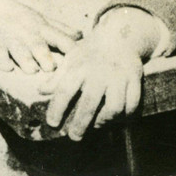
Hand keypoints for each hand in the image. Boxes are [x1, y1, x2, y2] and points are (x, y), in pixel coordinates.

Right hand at [0, 0, 80, 73]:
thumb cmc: (20, 17)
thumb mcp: (42, 20)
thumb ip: (61, 29)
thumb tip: (81, 36)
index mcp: (43, 29)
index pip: (62, 39)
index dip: (72, 51)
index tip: (81, 64)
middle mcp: (28, 35)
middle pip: (39, 46)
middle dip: (45, 57)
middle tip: (51, 67)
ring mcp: (11, 40)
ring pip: (20, 53)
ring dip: (26, 61)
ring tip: (31, 69)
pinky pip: (0, 56)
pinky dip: (3, 62)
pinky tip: (7, 66)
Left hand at [40, 8, 158, 140]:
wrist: (118, 37)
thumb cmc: (90, 52)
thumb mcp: (71, 59)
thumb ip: (57, 77)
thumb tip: (41, 91)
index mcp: (80, 67)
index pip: (64, 90)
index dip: (57, 109)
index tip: (52, 123)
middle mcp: (99, 73)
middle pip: (89, 104)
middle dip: (80, 124)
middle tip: (74, 137)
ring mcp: (118, 77)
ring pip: (114, 108)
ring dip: (104, 121)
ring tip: (97, 125)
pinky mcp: (134, 80)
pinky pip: (132, 104)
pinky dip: (126, 115)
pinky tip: (117, 119)